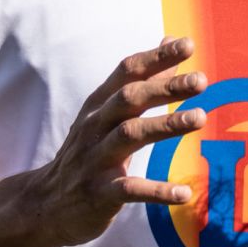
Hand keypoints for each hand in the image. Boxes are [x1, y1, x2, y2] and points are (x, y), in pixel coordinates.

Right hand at [35, 37, 207, 245]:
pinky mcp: (99, 193)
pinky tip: (185, 193)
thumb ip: (142, 80)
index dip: (157, 57)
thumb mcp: (107, 114)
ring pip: (130, 135)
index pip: (128, 72)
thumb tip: (171, 40)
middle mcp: (95, 126)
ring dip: (166, 125)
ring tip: (200, 118)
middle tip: (201, 81)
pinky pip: (130, 188)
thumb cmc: (89, 151)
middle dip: (165, 87)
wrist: (46, 205)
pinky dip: (157, 190)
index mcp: (99, 104)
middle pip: (129, 98)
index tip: (188, 44)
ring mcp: (94, 159)